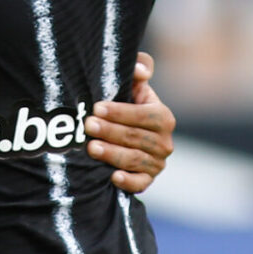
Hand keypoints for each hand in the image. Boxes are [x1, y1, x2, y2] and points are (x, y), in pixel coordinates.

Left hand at [87, 51, 175, 193]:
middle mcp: (164, 142)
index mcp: (163, 117)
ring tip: (91, 147)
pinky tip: (112, 176)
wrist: (123, 134)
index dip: (121, 112)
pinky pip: (140, 184)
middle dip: (110, 132)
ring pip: (134, 160)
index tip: (97, 108)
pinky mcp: (147, 180)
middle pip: (136, 138)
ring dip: (112, 154)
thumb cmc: (126, 104)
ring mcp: (157, 163)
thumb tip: (140, 70)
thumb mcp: (133, 85)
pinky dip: (128, 182)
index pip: (144, 115)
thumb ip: (139, 69)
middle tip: (88, 126)